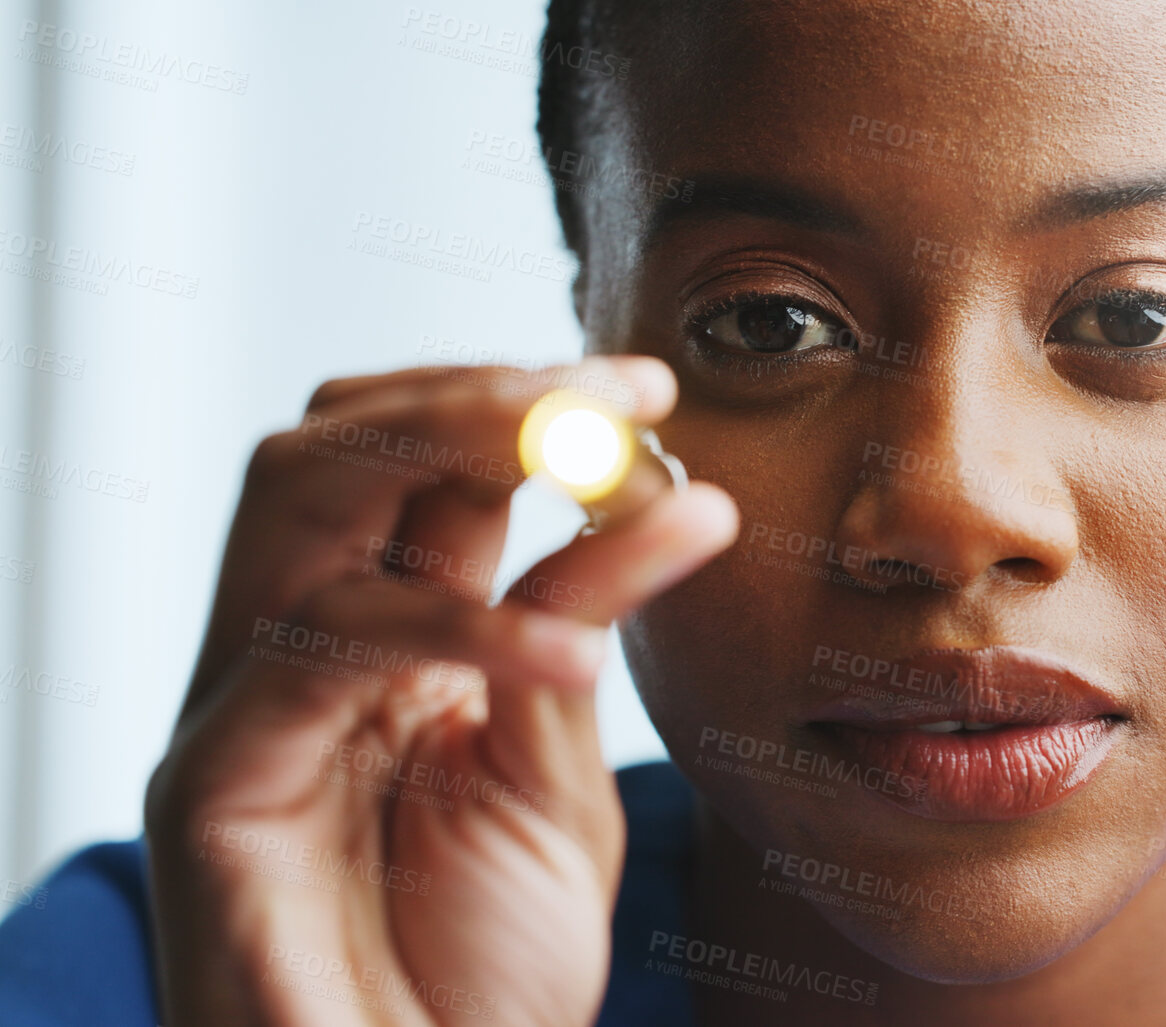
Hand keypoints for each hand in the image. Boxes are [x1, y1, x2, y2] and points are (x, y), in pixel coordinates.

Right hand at [143, 358, 737, 1025]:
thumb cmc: (482, 971)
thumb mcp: (555, 769)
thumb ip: (580, 632)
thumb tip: (675, 493)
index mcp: (380, 643)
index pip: (420, 466)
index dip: (525, 403)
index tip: (651, 388)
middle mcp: (296, 651)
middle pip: (338, 445)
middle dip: (480, 391)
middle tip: (619, 391)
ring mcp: (245, 708)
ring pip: (300, 495)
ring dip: (451, 443)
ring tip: (593, 448)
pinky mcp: (212, 783)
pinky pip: (323, 649)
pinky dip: (458, 628)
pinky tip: (565, 656)